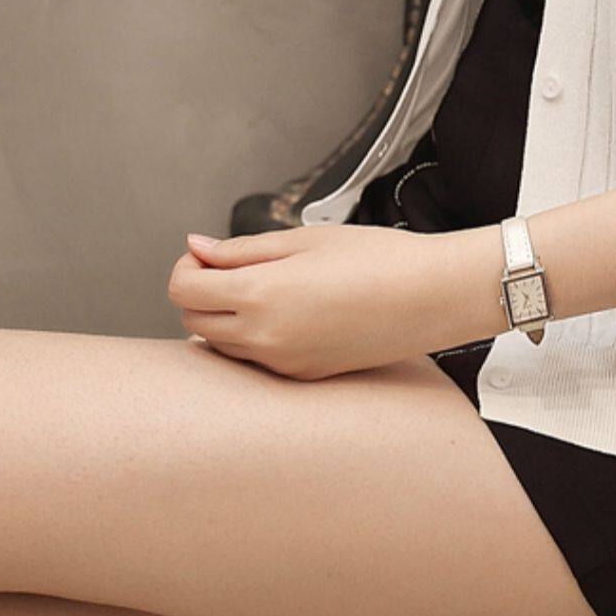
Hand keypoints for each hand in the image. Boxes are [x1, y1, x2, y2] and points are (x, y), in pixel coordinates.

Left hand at [166, 224, 499, 379]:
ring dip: (225, 318)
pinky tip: (291, 313)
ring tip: (268, 289)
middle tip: (234, 268)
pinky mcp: (304, 375)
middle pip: (193, 321)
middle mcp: (265, 337)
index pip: (183, 290)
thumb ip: (243, 248)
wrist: (433, 296)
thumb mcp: (305, 240)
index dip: (187, 266)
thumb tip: (199, 248)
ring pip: (221, 346)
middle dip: (202, 293)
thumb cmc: (379, 258)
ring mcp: (283, 362)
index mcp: (261, 294)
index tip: (209, 254)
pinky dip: (255, 337)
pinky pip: (256, 360)